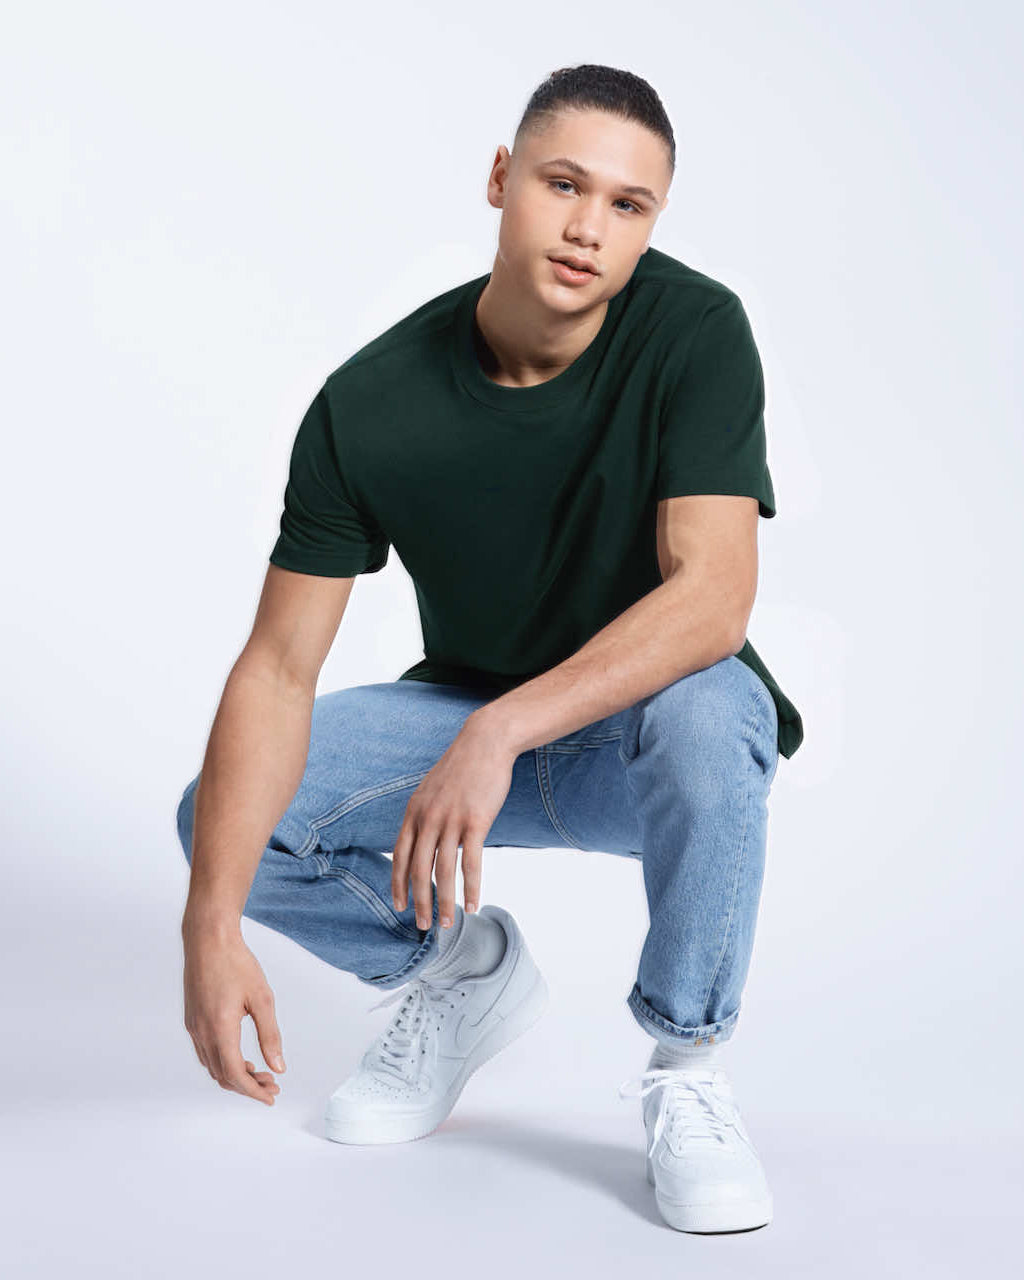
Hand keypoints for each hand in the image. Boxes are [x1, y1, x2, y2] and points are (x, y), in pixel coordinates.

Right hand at [182, 918, 285, 1105]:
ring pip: (212, 1066)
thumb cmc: (237, 964)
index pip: (234, 1075)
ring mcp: (193, 1027)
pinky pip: (205, 1052)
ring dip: (234, 1075)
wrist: (208, 939)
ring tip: (259, 1072)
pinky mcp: (191, 1019)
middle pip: (222, 1076)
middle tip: (272, 1085)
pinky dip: (223, 1062)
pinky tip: (240, 1056)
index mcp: (220, 1029)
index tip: (271, 1096)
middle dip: (247, 1086)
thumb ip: (270, 1035)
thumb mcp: (262, 998)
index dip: (253, 1091)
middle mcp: (202, 1032)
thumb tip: (278, 1067)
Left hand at [392, 715, 515, 928]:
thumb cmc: (462, 767)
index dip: (397, 884)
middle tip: (423, 926)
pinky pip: (471, 863)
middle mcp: (427, 818)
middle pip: (418, 870)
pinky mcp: (475, 821)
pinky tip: (473, 904)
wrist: (485, 741)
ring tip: (449, 923)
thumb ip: (425, 814)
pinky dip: (471, 887)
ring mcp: (450, 820)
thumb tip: (424, 839)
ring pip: (444, 871)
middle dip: (420, 902)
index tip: (399, 906)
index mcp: (414, 812)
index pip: (399, 856)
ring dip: (446, 902)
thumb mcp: (432, 789)